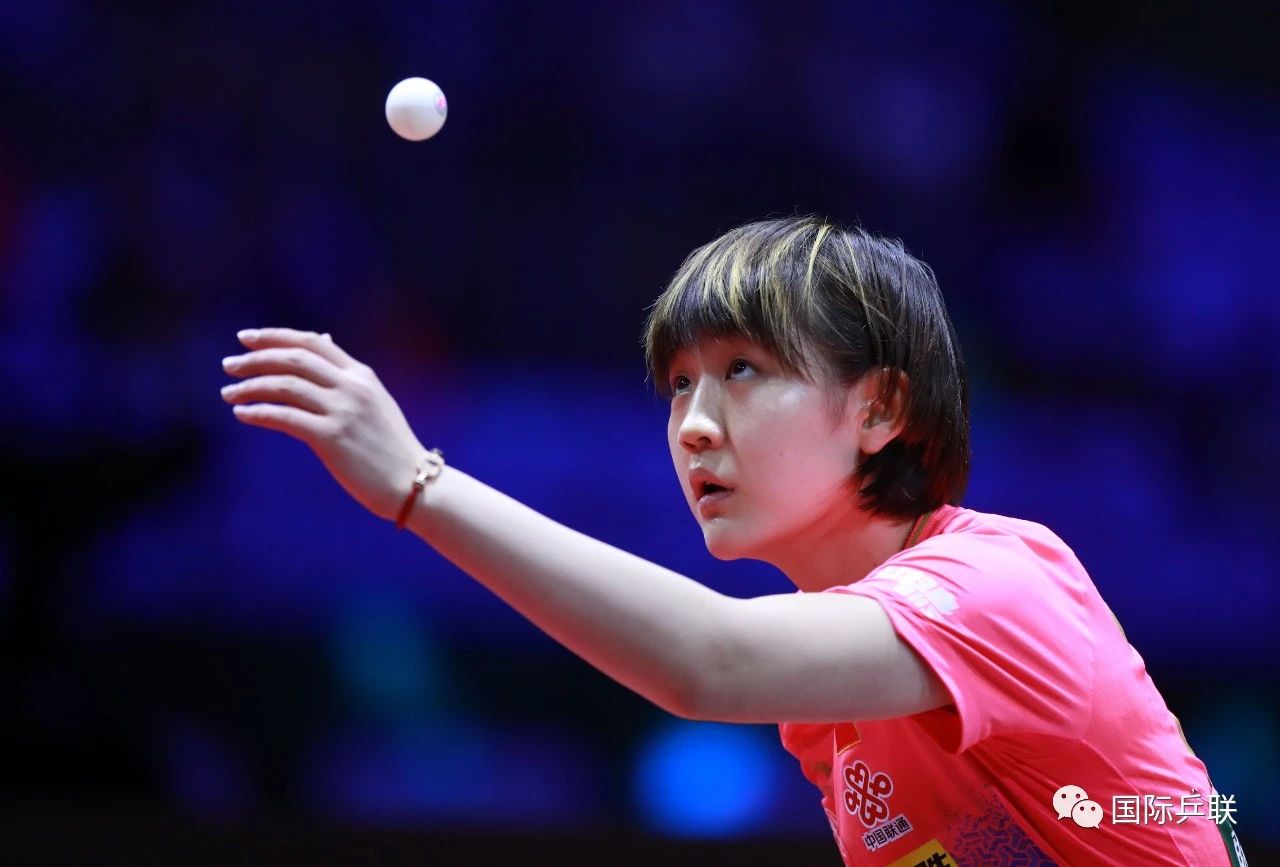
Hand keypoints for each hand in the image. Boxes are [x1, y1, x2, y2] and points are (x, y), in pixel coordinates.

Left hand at [221, 328, 427, 522]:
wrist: (413, 483)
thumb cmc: (390, 447)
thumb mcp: (374, 402)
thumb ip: (346, 375)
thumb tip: (323, 340)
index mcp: (361, 375)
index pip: (312, 342)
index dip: (275, 337)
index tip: (246, 339)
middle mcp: (352, 387)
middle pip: (294, 359)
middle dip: (255, 359)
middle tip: (228, 365)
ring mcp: (343, 411)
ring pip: (285, 385)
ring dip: (251, 386)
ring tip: (229, 394)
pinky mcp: (332, 437)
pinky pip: (285, 417)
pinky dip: (259, 412)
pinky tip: (242, 414)